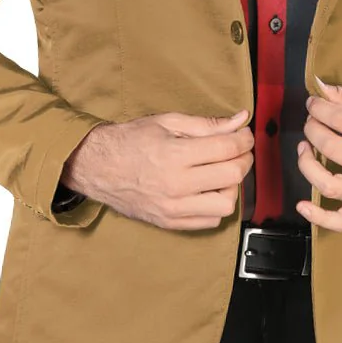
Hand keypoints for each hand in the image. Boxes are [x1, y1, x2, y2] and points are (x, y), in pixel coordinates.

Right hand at [63, 109, 253, 230]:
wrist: (97, 167)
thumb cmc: (131, 141)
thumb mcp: (167, 122)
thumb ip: (207, 124)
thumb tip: (240, 120)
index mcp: (175, 155)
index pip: (227, 149)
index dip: (244, 139)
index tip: (243, 134)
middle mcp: (176, 185)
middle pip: (232, 176)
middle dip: (243, 159)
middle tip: (237, 150)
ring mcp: (173, 208)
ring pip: (225, 204)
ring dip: (231, 186)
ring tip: (220, 172)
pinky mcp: (170, 223)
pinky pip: (209, 221)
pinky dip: (216, 205)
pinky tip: (208, 190)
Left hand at [296, 79, 341, 231]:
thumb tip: (319, 88)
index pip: (341, 121)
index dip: (320, 109)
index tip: (313, 103)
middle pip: (331, 148)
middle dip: (313, 129)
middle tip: (311, 121)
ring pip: (329, 185)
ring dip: (307, 164)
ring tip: (304, 148)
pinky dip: (319, 217)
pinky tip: (302, 205)